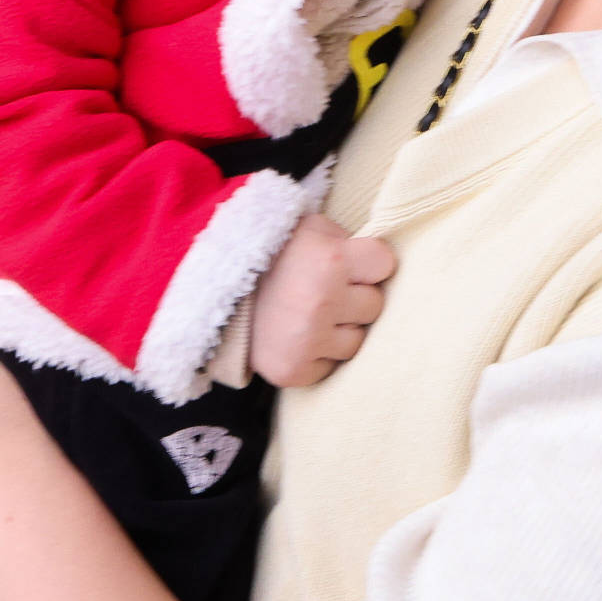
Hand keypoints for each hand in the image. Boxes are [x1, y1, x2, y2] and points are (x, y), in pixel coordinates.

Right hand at [249, 209, 395, 385]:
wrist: (216, 293)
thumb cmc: (271, 255)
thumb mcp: (307, 229)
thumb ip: (345, 239)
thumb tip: (378, 259)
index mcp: (330, 259)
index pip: (385, 263)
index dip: (370, 264)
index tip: (354, 264)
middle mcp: (323, 301)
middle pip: (374, 305)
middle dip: (354, 298)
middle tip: (326, 291)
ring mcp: (309, 340)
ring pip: (356, 341)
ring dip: (339, 330)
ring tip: (310, 315)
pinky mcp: (295, 371)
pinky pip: (331, 367)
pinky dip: (319, 356)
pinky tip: (299, 337)